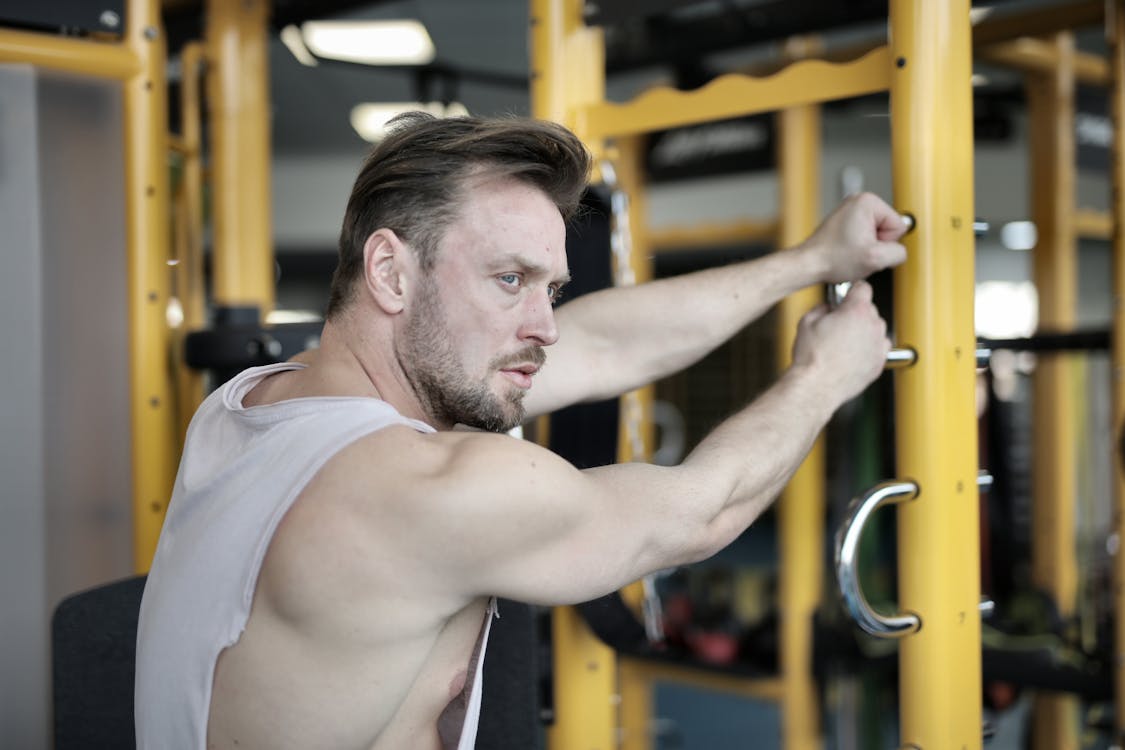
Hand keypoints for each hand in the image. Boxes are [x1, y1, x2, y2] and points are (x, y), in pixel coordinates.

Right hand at [791, 280, 889, 405]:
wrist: (817, 386)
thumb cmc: (811, 356)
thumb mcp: (807, 321)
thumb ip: (822, 308)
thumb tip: (828, 308)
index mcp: (856, 310)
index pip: (863, 288)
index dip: (853, 291)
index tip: (847, 296)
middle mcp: (873, 325)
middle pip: (870, 309)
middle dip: (855, 313)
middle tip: (838, 324)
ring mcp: (879, 345)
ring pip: (876, 329)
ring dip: (864, 331)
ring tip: (844, 342)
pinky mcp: (879, 363)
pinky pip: (878, 349)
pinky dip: (869, 349)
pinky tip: (851, 355)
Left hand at [802, 192, 908, 283]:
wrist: (809, 264)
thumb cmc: (832, 258)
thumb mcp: (875, 258)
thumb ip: (899, 252)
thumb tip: (900, 250)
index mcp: (868, 201)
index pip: (898, 225)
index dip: (885, 243)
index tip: (865, 248)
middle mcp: (858, 201)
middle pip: (888, 229)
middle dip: (876, 245)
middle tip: (857, 252)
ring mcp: (850, 210)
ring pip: (877, 235)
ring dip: (868, 248)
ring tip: (850, 252)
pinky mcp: (845, 221)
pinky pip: (865, 237)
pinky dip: (859, 247)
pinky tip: (846, 252)